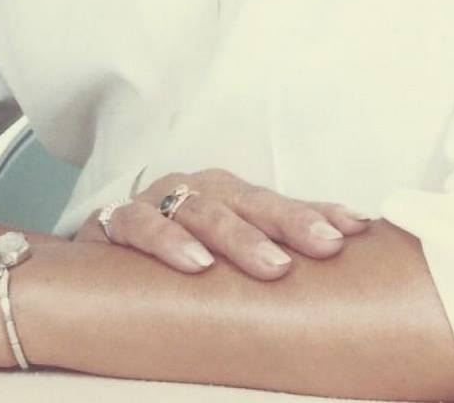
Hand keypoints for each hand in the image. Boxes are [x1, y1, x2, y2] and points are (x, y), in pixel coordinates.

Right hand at [75, 167, 372, 278]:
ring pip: (202, 209)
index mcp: (229, 195)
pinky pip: (141, 225)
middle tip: (326, 245)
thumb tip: (347, 253)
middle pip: (250, 201)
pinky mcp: (117, 222)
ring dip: (238, 236)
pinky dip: (168, 241)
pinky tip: (196, 264)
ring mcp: (158, 202)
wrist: (96, 254)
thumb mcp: (224, 251)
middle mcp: (197, 190)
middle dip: (292, 222)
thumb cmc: (174, 251)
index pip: (281, 202)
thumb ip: (274, 248)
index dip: (319, 211)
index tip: (357, 228)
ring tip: (271, 264)